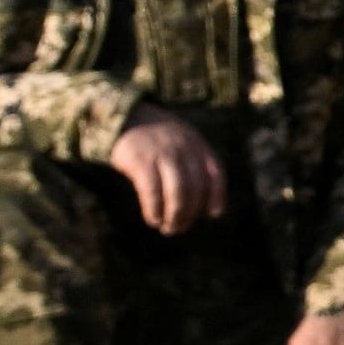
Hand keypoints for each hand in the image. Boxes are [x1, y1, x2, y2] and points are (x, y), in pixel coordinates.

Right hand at [108, 107, 228, 234]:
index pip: (215, 172)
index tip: (213, 214)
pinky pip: (152, 192)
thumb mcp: (183, 142)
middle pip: (195, 187)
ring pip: (177, 192)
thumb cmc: (158, 139)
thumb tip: (205, 206)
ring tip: (168, 228)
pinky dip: (155, 210)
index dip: (216, 195)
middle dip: (190, 213)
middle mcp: (183, 148)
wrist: (126, 117)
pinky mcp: (140, 161)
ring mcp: (162, 154)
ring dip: (175, 215)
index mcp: (197, 144)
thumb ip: (194, 165)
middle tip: (179, 227)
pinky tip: (153, 219)